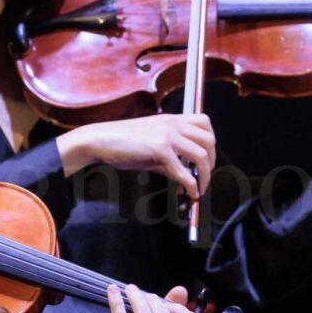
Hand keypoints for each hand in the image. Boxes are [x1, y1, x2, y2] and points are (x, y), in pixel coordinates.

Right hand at [58, 113, 215, 199]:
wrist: (100, 140)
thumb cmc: (121, 143)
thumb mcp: (150, 147)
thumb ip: (169, 159)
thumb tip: (183, 176)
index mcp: (171, 119)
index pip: (204, 123)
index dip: (211, 142)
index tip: (206, 159)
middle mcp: (173, 124)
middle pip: (209, 140)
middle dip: (211, 162)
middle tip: (204, 177)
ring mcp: (167, 135)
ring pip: (201, 155)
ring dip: (204, 175)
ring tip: (199, 188)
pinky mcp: (159, 149)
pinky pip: (183, 171)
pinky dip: (190, 185)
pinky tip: (189, 193)